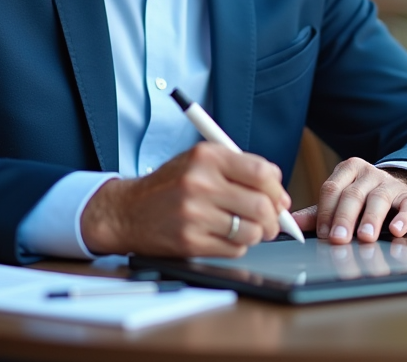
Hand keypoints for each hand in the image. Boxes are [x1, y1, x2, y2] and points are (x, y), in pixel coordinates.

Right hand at [80, 143, 290, 256]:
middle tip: (270, 221)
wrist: (127, 211)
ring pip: (251, 231)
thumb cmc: (170, 186)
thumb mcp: (199, 161)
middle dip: (273, 217)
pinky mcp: (190, 241)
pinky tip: (224, 237)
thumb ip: (239, 170)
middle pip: (261, 205)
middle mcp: (200, 182)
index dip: (277, 188)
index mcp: (207, 157)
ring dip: (256, 234)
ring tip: (246, 229)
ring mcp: (194, 214)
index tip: (278, 198)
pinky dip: (237, 246)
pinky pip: (234, 248)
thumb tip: (279, 195)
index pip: (262, 172)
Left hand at [292, 159, 406, 243]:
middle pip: (352, 194)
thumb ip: (318, 212)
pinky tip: (397, 230)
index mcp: (347, 170)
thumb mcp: (342, 200)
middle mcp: (369, 173)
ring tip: (365, 237)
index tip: (323, 233)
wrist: (403, 190)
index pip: (331, 188)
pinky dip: (402, 218)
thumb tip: (292, 223)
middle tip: (338, 238)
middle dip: (344, 218)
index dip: (326, 212)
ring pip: (378, 198)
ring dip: (370, 219)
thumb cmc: (365, 198)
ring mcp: (390, 183)